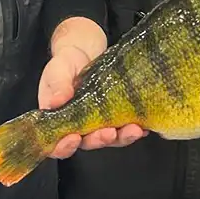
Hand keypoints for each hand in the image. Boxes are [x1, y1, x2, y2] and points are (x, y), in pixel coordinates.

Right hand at [38, 44, 146, 158]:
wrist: (83, 53)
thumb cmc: (64, 66)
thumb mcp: (57, 73)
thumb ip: (58, 87)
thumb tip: (56, 101)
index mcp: (59, 123)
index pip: (58, 145)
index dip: (65, 147)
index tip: (74, 138)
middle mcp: (79, 129)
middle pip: (88, 143)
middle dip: (100, 140)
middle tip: (109, 133)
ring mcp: (99, 124)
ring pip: (110, 139)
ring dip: (122, 137)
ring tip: (134, 130)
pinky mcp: (116, 117)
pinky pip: (125, 128)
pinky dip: (135, 129)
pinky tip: (143, 126)